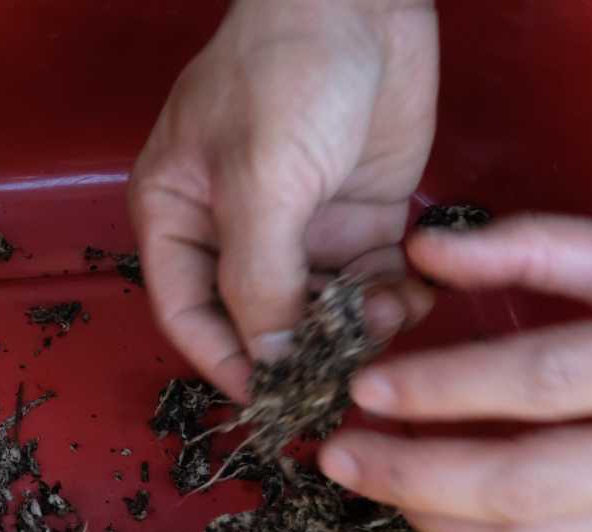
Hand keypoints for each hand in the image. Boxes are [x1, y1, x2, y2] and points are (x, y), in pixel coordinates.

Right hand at [129, 0, 437, 399]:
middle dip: (298, 350)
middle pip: (256, 321)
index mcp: (177, 219)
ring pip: (318, 310)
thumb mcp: (259, 179)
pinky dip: (390, 298)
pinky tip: (414, 293)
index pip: (189, 315)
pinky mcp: (356, 218)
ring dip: (353, 328)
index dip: (224, 362)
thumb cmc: (283, 74)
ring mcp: (298, 228)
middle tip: (345, 372)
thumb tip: (267, 361)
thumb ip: (258, 277)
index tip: (271, 398)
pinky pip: (369, 282)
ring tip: (387, 318)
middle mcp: (231, 234)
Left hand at [320, 214, 591, 531]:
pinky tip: (456, 527)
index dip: (444, 388)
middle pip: (526, 485)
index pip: (544, 381)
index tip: (363, 388)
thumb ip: (539, 247)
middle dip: (413, 475)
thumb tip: (425, 249)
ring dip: (441, 522)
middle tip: (339, 457)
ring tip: (386, 485)